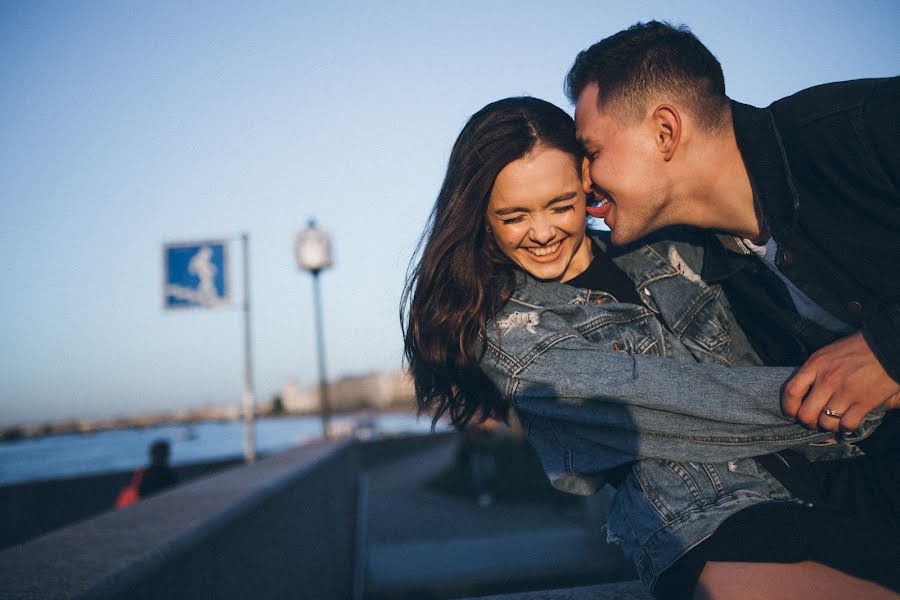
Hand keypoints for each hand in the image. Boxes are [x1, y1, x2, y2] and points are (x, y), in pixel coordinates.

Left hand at [782, 332, 899, 432]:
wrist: (887, 346)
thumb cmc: (857, 349)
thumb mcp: (827, 354)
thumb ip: (813, 371)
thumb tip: (802, 392)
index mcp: (815, 364)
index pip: (791, 392)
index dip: (787, 408)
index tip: (790, 415)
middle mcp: (827, 380)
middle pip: (805, 414)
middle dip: (808, 422)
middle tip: (814, 421)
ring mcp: (846, 392)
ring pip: (825, 423)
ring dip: (827, 426)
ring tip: (832, 421)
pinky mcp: (864, 402)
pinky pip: (847, 425)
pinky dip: (845, 428)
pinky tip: (847, 422)